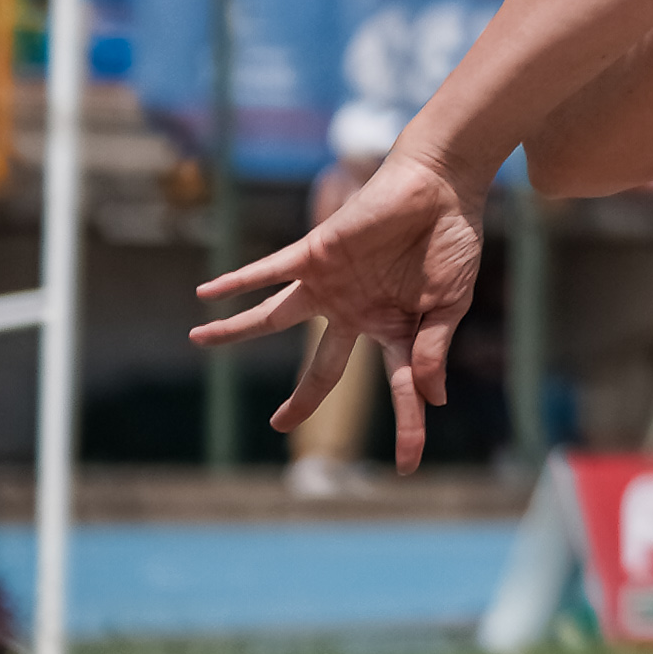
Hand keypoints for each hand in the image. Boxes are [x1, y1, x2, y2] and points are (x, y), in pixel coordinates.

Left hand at [190, 146, 487, 473]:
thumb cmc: (453, 243)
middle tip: (280, 425)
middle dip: (301, 400)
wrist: (442, 187)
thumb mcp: (450, 304)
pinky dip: (237, 282)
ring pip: (273, 318)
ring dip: (236, 330)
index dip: (406, 428)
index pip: (398, 389)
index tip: (406, 466)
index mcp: (394, 329)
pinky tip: (206, 293)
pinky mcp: (315, 254)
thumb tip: (431, 397)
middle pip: (322, 368)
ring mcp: (331, 285)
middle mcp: (355, 312)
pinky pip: (267, 271)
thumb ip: (432, 348)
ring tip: (200, 339)